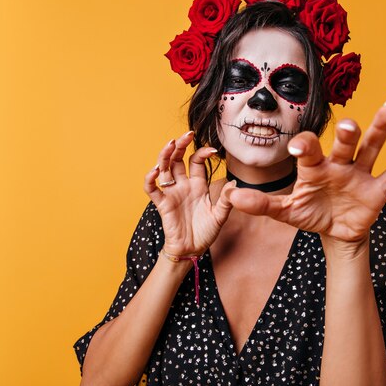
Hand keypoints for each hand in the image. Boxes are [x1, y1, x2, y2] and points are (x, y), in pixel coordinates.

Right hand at [144, 131, 234, 255]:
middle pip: (177, 159)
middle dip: (181, 145)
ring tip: (170, 144)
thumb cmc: (205, 232)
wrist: (192, 250)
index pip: (197, 161)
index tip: (213, 150)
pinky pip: (152, 189)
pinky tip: (156, 171)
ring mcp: (172, 193)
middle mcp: (183, 185)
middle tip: (187, 135)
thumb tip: (235, 184)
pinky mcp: (162, 204)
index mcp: (198, 185)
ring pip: (164, 168)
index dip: (203, 153)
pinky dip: (151, 179)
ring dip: (165, 155)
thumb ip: (226, 201)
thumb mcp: (219, 216)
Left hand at [227, 100, 385, 255]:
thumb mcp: (285, 212)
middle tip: (347, 125)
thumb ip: (262, 205)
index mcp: (314, 167)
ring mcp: (360, 174)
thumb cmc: (309, 214)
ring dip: (382, 127)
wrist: (333, 231)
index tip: (299, 148)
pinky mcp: (379, 188)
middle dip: (346, 133)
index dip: (304, 147)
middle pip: (343, 142)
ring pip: (372, 146)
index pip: (309, 150)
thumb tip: (232, 198)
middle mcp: (338, 164)